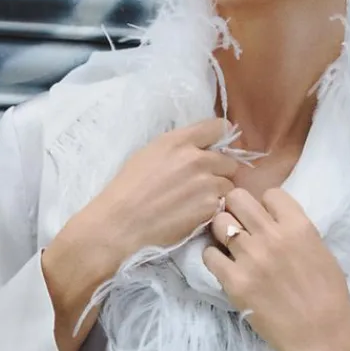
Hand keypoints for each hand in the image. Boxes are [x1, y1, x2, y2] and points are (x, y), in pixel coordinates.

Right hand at [75, 116, 240, 274]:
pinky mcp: (210, 207)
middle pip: (228, 160)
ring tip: (196, 202)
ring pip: (228, 184)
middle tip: (202, 183)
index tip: (215, 148)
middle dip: (219, 171)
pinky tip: (193, 214)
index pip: (217, 127)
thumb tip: (198, 148)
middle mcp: (197, 158)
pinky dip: (212, 210)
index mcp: (178, 141)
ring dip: (217, 192)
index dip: (219, 138)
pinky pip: (222, 204)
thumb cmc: (127, 188)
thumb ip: (178, 147)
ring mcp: (206, 183)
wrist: (120, 223)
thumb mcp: (149, 153)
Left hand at [202, 185, 349, 350]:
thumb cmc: (330, 298)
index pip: (270, 193)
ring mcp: (250, 258)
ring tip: (230, 247)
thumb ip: (295, 232)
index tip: (266, 219)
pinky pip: (209, 255)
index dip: (265, 205)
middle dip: (237, 210)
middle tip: (240, 226)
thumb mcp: (320, 252)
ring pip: (220, 223)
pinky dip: (214, 258)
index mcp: (299, 226)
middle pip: (237, 199)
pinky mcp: (234, 282)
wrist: (324, 338)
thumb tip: (270, 221)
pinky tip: (225, 267)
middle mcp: (272, 236)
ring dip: (223, 232)